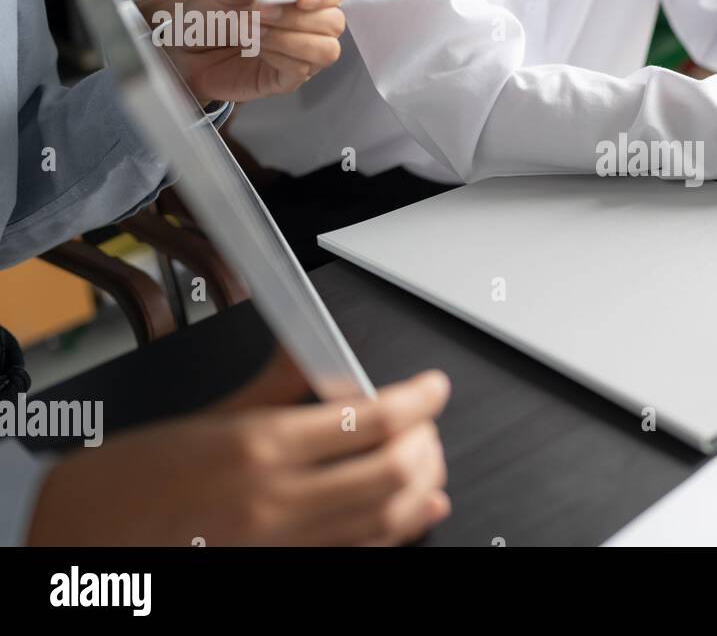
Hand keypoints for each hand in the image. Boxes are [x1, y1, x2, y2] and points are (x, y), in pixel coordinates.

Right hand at [26, 352, 451, 545]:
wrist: (81, 542)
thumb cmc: (128, 482)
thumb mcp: (205, 417)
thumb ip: (275, 385)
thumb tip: (315, 349)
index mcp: (259, 447)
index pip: (369, 419)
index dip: (417, 399)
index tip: (432, 388)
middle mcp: (277, 500)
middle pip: (392, 470)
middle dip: (427, 442)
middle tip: (429, 422)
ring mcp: (282, 545)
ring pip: (387, 518)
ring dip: (423, 485)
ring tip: (428, 459)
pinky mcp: (281, 571)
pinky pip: (359, 553)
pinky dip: (400, 530)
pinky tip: (417, 509)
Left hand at [157, 0, 345, 103]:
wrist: (185, 48)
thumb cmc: (211, 15)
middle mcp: (306, 26)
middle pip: (334, 22)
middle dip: (296, 17)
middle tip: (260, 12)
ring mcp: (301, 54)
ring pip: (326, 50)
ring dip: (288, 39)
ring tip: (254, 33)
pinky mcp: (288, 79)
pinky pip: (302, 70)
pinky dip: (277, 57)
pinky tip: (256, 50)